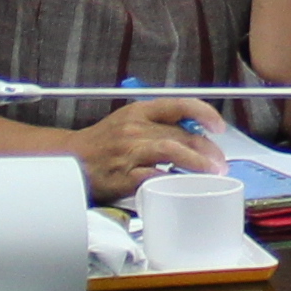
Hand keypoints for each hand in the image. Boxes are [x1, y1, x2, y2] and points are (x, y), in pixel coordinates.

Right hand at [63, 95, 220, 206]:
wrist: (70, 160)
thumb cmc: (103, 144)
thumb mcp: (129, 122)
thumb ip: (159, 125)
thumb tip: (194, 135)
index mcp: (140, 111)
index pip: (180, 105)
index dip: (205, 114)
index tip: (219, 127)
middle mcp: (136, 128)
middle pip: (182, 134)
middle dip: (208, 149)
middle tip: (220, 162)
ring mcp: (129, 151)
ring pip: (172, 151)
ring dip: (197, 162)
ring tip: (212, 172)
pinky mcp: (123, 175)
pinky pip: (153, 176)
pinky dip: (171, 179)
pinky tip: (183, 185)